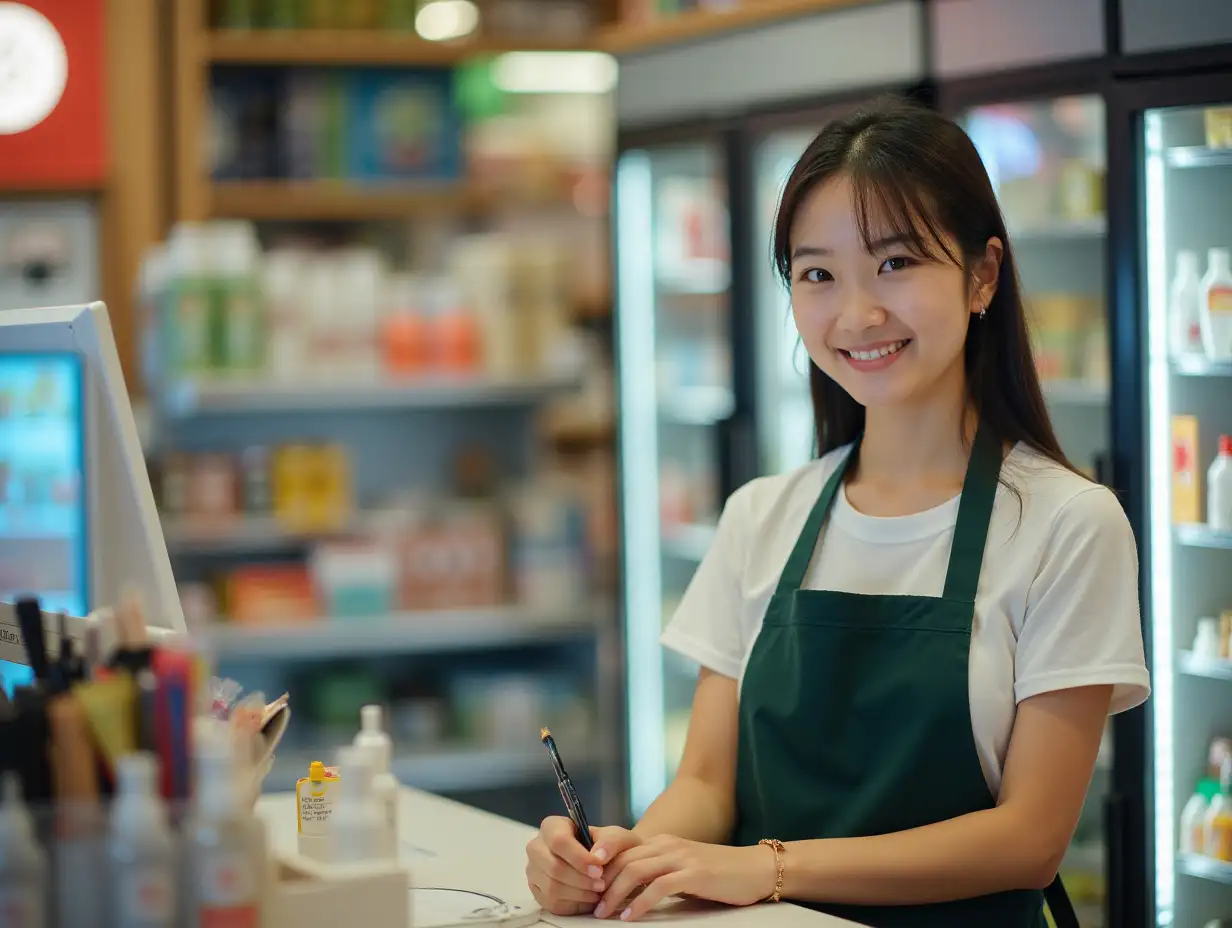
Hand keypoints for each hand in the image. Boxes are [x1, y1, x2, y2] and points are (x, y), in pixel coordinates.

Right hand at [524, 817, 642, 915]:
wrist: (603, 863)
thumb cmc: (605, 846)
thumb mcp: (614, 837)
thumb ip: (610, 841)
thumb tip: (598, 856)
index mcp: (552, 826)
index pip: (559, 841)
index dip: (579, 858)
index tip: (599, 869)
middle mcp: (537, 847)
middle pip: (553, 867)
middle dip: (581, 879)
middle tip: (601, 884)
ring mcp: (534, 871)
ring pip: (552, 888)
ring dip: (579, 893)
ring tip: (597, 892)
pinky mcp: (538, 892)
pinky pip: (552, 903)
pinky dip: (574, 904)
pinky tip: (588, 898)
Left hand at [595, 836, 775, 920]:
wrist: (755, 869)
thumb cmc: (718, 873)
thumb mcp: (682, 868)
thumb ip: (657, 873)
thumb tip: (627, 891)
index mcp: (662, 842)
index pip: (622, 847)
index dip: (601, 863)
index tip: (586, 883)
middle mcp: (668, 845)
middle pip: (624, 859)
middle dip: (602, 883)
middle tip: (592, 906)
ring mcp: (681, 857)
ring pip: (636, 871)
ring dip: (616, 894)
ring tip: (605, 913)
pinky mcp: (695, 874)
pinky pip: (660, 886)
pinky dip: (641, 902)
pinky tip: (632, 916)